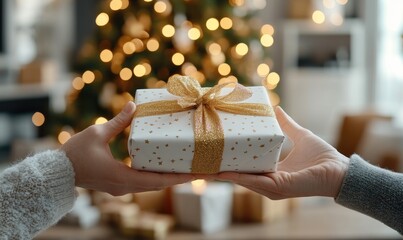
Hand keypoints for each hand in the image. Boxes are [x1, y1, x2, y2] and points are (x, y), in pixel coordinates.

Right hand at [61, 101, 193, 195]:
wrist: (57, 172)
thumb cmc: (74, 153)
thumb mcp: (97, 133)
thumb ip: (118, 122)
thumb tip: (133, 104)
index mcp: (122, 177)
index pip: (158, 180)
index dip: (180, 177)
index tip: (198, 174)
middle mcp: (126, 187)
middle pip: (161, 185)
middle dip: (183, 178)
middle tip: (204, 171)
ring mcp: (123, 187)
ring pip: (154, 185)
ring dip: (172, 178)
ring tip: (193, 170)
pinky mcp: (120, 184)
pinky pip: (145, 182)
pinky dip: (159, 176)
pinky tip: (169, 168)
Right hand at [215, 106, 348, 198]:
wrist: (339, 170)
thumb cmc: (320, 156)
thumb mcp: (297, 134)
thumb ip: (284, 123)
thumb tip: (274, 107)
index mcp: (267, 170)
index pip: (241, 164)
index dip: (226, 156)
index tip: (211, 146)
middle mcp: (264, 181)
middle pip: (235, 173)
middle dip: (217, 165)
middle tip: (198, 155)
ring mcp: (269, 186)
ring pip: (239, 179)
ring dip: (221, 171)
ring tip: (202, 162)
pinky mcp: (276, 187)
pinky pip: (252, 181)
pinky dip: (237, 176)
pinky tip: (222, 170)